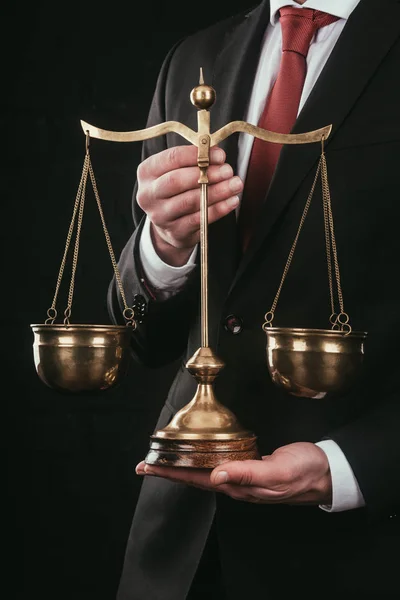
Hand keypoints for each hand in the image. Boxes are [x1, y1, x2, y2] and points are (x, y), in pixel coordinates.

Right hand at [136, 145, 242, 265]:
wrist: (169, 225)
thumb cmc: (176, 190)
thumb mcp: (177, 171)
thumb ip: (194, 160)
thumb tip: (217, 154)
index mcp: (147, 172)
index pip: (171, 158)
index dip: (197, 155)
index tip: (220, 155)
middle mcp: (149, 194)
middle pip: (177, 181)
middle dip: (207, 174)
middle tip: (228, 170)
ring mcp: (160, 216)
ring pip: (190, 201)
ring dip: (217, 191)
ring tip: (235, 184)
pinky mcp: (175, 232)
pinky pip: (200, 219)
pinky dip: (219, 209)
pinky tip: (232, 201)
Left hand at [136, 442, 331, 504]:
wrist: (326, 472)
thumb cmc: (303, 472)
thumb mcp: (276, 472)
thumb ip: (246, 473)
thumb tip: (215, 475)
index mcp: (238, 486)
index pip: (196, 480)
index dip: (170, 474)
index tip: (147, 468)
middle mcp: (236, 484)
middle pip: (195, 477)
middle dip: (169, 471)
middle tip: (146, 464)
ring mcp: (243, 477)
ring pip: (204, 471)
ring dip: (183, 466)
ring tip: (165, 460)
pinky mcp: (250, 466)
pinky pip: (219, 464)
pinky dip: (203, 459)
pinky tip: (199, 454)